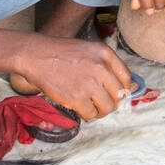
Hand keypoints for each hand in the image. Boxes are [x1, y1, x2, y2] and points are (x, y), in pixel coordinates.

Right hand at [14, 35, 132, 120]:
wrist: (35, 55)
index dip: (123, 89)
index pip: (126, 77)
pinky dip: (87, 115)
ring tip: (91, 106)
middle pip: (119, 95)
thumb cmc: (60, 52)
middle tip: (102, 103)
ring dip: (100, 111)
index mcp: (104, 53)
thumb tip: (128, 86)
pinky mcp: (76, 98)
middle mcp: (100, 67)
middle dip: (112, 102)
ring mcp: (88, 83)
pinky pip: (91, 114)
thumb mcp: (88, 50)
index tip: (116, 94)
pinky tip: (80, 107)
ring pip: (107, 108)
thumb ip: (106, 65)